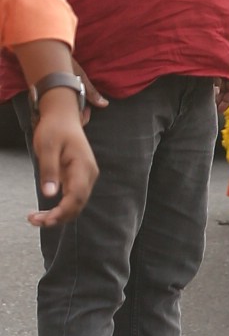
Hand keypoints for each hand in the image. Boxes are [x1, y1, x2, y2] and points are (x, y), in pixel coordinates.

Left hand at [28, 89, 96, 227]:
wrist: (63, 115)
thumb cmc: (54, 128)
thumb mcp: (47, 146)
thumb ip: (49, 170)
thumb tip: (49, 194)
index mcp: (82, 165)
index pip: (76, 196)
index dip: (61, 212)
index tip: (43, 219)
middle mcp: (88, 173)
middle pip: (78, 204)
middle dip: (58, 217)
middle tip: (34, 220)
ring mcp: (85, 176)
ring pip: (76, 204)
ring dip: (59, 215)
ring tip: (36, 218)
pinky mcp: (79, 178)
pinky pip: (73, 199)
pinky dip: (61, 209)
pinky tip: (46, 212)